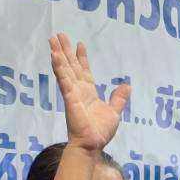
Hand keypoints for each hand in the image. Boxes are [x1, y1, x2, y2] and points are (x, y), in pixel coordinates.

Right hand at [48, 33, 128, 153]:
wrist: (92, 144)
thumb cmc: (100, 131)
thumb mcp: (114, 111)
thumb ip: (119, 98)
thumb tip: (127, 85)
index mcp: (88, 92)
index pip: (83, 71)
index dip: (81, 57)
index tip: (79, 44)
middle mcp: (78, 90)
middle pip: (71, 66)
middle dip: (65, 50)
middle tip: (59, 35)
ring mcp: (72, 92)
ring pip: (65, 69)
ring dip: (58, 54)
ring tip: (52, 39)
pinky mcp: (69, 97)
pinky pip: (64, 80)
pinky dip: (59, 67)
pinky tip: (54, 56)